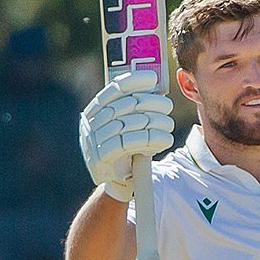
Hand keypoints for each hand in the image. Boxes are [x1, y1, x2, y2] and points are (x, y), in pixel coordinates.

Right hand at [79, 70, 174, 201]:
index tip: (153, 79)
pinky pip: (129, 143)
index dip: (133, 81)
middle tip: (168, 105)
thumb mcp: (126, 125)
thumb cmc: (126, 148)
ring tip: (168, 124)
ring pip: (129, 124)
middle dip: (150, 103)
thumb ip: (134, 108)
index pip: (113, 89)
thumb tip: (154, 87)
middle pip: (125, 105)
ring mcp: (94, 141)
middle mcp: (91, 124)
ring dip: (154, 122)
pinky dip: (151, 139)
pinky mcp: (102, 158)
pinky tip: (165, 138)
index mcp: (94, 111)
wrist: (117, 180)